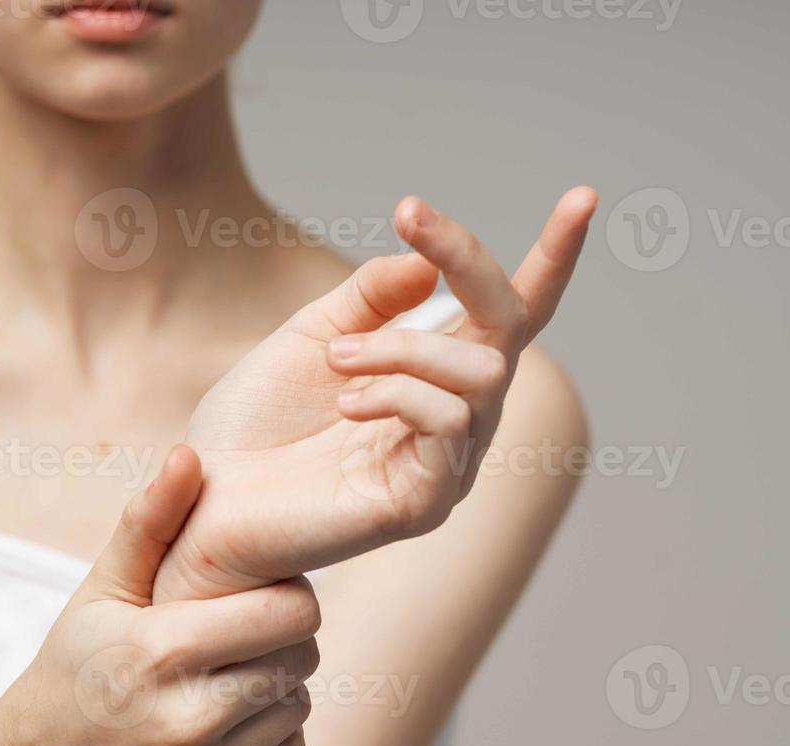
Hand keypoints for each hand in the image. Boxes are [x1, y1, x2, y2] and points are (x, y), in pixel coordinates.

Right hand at [0, 447, 318, 745]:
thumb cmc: (77, 665)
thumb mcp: (102, 590)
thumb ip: (149, 522)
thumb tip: (189, 453)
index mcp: (159, 652)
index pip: (289, 614)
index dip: (289, 595)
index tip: (263, 592)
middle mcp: (184, 722)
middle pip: (301, 659)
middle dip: (285, 638)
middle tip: (248, 631)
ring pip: (299, 707)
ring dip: (280, 685)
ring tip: (232, 673)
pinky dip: (274, 733)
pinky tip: (230, 718)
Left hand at [153, 188, 599, 600]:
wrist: (206, 500)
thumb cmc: (254, 427)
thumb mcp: (311, 336)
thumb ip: (370, 298)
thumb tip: (429, 264)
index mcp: (434, 378)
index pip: (510, 314)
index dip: (552, 258)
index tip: (583, 196)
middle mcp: (457, 420)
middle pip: (509, 324)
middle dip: (468, 258)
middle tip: (409, 214)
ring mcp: (447, 465)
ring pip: (480, 371)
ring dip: (402, 345)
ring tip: (335, 362)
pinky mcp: (426, 504)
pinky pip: (449, 423)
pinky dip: (397, 394)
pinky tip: (347, 405)